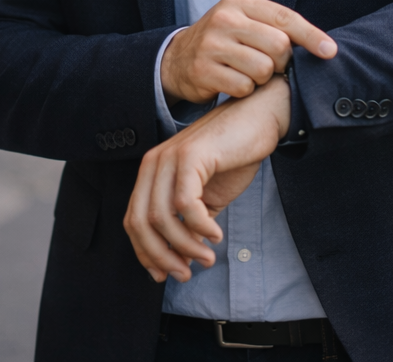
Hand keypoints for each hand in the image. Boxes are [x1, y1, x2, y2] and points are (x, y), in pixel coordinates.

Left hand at [124, 75, 290, 281]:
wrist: (259, 118)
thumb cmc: (234, 155)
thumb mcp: (207, 197)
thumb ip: (189, 224)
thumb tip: (179, 261)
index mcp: (152, 171)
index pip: (133, 220)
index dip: (145, 253)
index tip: (164, 275)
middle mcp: (154, 162)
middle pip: (141, 222)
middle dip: (161, 256)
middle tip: (187, 274)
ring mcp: (170, 157)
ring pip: (162, 217)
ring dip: (185, 247)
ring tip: (207, 257)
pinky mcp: (191, 155)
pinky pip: (185, 203)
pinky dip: (200, 227)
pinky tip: (215, 234)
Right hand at [161, 0, 335, 103]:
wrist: (177, 58)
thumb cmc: (224, 39)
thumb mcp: (244, 21)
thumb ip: (274, 26)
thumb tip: (321, 45)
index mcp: (239, 2)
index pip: (284, 17)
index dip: (311, 35)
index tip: (330, 51)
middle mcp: (225, 19)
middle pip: (278, 46)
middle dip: (281, 61)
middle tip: (270, 64)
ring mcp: (211, 44)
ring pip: (263, 70)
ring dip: (262, 78)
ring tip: (249, 72)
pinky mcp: (203, 70)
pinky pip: (243, 87)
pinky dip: (245, 90)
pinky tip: (234, 82)